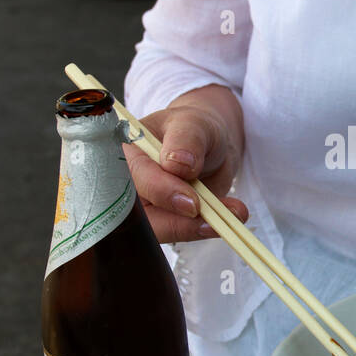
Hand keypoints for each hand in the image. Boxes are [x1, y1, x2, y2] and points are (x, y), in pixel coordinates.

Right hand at [124, 104, 247, 242]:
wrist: (210, 145)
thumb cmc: (194, 128)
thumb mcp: (193, 123)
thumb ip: (186, 139)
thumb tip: (178, 163)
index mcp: (123, 151)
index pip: (131, 175)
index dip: (159, 191)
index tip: (192, 202)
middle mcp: (126, 183)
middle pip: (136, 214)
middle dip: (176, 222)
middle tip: (213, 221)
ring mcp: (142, 206)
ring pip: (157, 230)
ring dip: (194, 228)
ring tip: (232, 214)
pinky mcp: (162, 221)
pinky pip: (178, 233)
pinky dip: (204, 228)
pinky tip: (230, 215)